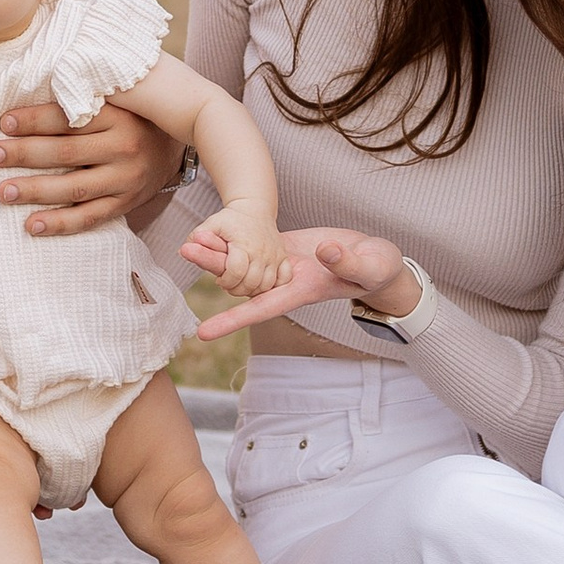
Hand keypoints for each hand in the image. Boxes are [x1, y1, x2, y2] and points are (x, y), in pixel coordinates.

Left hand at [0, 93, 181, 235]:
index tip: (3, 122)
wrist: (174, 145)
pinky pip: (90, 217)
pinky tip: (31, 226)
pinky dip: (60, 224)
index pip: (70, 118)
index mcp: (118, 115)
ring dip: (36, 191)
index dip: (34, 120)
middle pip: (67, 152)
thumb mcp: (116, 95)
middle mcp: (124, 147)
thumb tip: (29, 75)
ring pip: (76, 187)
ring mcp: (126, 179)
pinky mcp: (126, 203)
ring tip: (3, 192)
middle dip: (25, 154)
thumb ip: (82, 90)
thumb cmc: (131, 114)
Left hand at [178, 203, 291, 299]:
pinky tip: (259, 281)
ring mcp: (275, 256)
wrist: (255, 208)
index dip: (226, 281)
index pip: (235, 272)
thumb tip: (184, 248)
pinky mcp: (283, 258)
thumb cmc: (230, 219)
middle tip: (228, 282)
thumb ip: (199, 236)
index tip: (219, 280)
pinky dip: (271, 285)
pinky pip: (282, 280)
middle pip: (250, 283)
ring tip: (241, 281)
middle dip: (236, 288)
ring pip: (266, 285)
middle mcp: (262, 252)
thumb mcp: (213, 223)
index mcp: (243, 244)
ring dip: (252, 289)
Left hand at [192, 227, 421, 341]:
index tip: (202, 333)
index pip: (261, 309)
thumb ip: (347, 261)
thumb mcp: (369, 266)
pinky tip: (216, 230)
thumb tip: (324, 251)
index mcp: (301, 290)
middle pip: (243, 280)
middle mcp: (285, 281)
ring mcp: (283, 264)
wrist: (377, 259)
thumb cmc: (378, 269)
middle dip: (214, 268)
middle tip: (185, 250)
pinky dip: (236, 240)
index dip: (233, 320)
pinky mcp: (285, 248)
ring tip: (191, 237)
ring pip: (244, 262)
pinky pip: (255, 247)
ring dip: (220, 251)